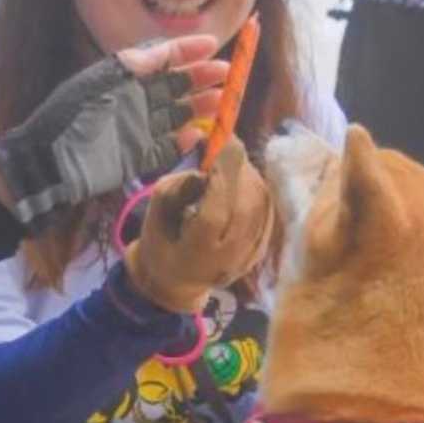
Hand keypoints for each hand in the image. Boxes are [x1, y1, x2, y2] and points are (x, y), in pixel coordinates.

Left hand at [0, 36, 225, 231]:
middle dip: (201, 78)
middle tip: (228, 75)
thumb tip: (163, 52)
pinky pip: (167, 149)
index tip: (213, 45)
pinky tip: (199, 134)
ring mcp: (137, 130)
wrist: (47, 164)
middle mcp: (133, 101)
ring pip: (176, 116)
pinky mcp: (137, 158)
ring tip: (222, 102)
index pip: (161, 58)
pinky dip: (184, 142)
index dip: (187, 50)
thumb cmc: (70, 118)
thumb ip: (132, 67)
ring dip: (199, 107)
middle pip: (174, 86)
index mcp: (123, 78)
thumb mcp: (99, 84)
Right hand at [123, 137, 274, 312]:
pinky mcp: (263, 250)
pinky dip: (257, 189)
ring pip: (261, 207)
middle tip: (227, 149)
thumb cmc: (163, 244)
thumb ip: (176, 187)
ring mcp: (249, 257)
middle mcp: (228, 260)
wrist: (178, 282)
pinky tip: (242, 181)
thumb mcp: (156, 214)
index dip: (224, 174)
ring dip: (250, 177)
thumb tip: (205, 158)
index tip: (226, 141)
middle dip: (240, 170)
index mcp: (194, 254)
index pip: (216, 213)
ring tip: (232, 165)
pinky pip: (267, 211)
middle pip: (245, 207)